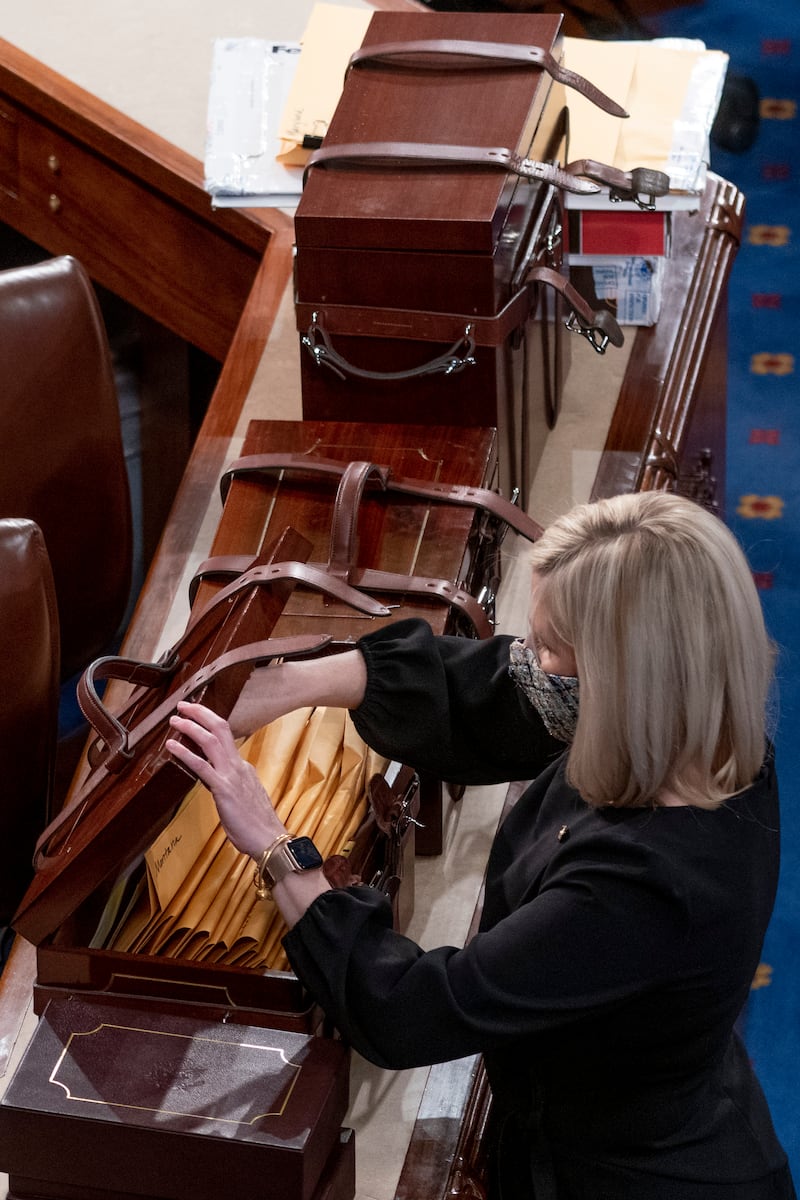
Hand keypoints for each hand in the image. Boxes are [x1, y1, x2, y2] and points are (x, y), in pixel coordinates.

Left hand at [166, 702, 283, 859]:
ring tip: (175, 719)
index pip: (226, 738)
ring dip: (191, 726)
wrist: (269, 839)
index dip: (209, 724)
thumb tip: (219, 784)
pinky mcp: (223, 788)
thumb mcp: (245, 798)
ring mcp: (232, 775)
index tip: (196, 716)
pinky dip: (185, 752)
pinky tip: (171, 745)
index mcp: (243, 768)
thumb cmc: (257, 825)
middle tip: (184, 704)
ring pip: (211, 740)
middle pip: (221, 728)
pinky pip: (201, 766)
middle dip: (201, 713)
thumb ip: (232, 787)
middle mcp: (238, 766)